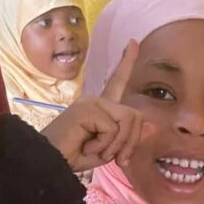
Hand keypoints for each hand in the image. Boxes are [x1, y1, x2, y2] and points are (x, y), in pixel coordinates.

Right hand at [41, 40, 153, 171]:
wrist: (51, 161)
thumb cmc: (75, 156)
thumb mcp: (109, 149)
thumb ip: (129, 137)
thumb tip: (152, 125)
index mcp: (101, 106)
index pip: (117, 82)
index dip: (127, 62)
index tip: (133, 42)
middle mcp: (97, 100)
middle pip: (135, 115)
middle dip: (131, 142)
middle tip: (118, 159)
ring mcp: (91, 103)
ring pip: (128, 121)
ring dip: (118, 145)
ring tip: (98, 151)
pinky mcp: (87, 109)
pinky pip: (113, 129)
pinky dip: (105, 145)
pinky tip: (87, 146)